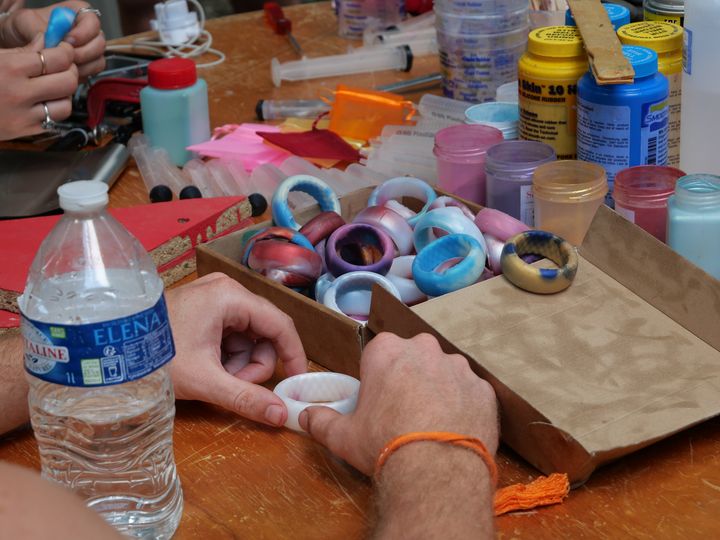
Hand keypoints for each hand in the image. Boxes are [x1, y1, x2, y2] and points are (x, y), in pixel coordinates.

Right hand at [0, 34, 76, 139]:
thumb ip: (23, 50)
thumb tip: (47, 40)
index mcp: (9, 68)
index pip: (56, 58)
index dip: (66, 52)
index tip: (64, 50)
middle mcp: (19, 93)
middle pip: (67, 81)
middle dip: (70, 71)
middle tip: (64, 67)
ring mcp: (24, 115)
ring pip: (66, 104)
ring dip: (65, 94)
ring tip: (55, 86)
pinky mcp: (26, 131)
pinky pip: (55, 121)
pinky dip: (56, 110)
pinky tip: (47, 101)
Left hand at [2, 1, 104, 77]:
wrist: (20, 43)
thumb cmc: (24, 27)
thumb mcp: (24, 21)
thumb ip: (37, 28)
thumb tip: (50, 40)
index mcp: (76, 13)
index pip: (92, 21)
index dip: (83, 33)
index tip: (68, 40)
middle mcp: (87, 31)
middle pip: (99, 43)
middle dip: (83, 53)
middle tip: (65, 57)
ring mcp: (89, 49)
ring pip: (98, 60)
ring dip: (82, 66)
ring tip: (63, 66)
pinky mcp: (87, 65)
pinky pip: (92, 73)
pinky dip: (80, 75)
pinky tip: (65, 72)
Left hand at [166, 273, 307, 426]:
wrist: (108, 349)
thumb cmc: (156, 358)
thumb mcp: (205, 380)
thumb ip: (246, 397)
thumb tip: (281, 415)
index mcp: (230, 296)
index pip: (281, 324)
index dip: (294, 355)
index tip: (298, 382)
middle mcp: (226, 289)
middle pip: (264, 332)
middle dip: (254, 365)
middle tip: (235, 386)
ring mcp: (213, 297)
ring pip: (248, 336)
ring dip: (239, 363)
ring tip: (214, 378)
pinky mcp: (204, 308)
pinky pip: (232, 334)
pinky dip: (226, 356)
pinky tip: (207, 368)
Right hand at [299, 332, 498, 475]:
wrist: (436, 469)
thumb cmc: (384, 444)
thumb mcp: (343, 436)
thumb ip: (321, 421)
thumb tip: (303, 417)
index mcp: (387, 350)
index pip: (378, 352)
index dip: (377, 376)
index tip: (378, 399)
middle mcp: (424, 348)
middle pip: (413, 357)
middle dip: (409, 377)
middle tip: (404, 411)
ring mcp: (457, 366)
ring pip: (444, 372)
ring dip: (438, 389)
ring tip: (431, 424)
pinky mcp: (483, 387)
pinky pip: (470, 392)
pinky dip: (463, 405)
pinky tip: (454, 429)